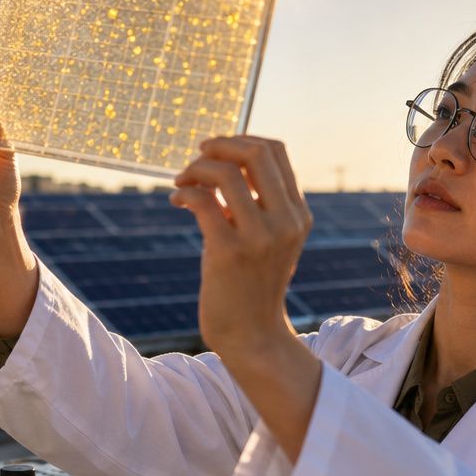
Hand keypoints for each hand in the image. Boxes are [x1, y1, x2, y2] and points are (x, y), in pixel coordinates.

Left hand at [171, 136, 322, 460]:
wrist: (252, 336)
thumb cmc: (251, 284)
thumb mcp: (268, 240)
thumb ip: (257, 203)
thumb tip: (221, 161)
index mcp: (297, 214)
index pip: (275, 151)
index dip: (240, 140)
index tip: (215, 151)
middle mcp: (285, 222)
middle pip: (254, 153)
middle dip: (218, 145)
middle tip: (196, 156)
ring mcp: (259, 238)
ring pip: (225, 174)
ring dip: (195, 169)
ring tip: (182, 182)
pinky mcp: (229, 253)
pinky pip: (203, 202)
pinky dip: (185, 192)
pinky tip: (177, 201)